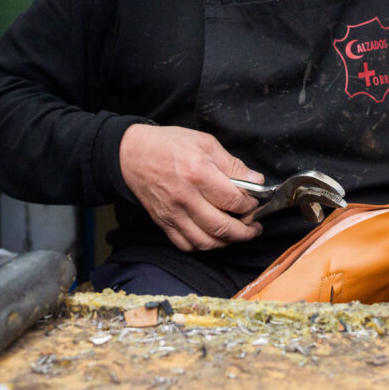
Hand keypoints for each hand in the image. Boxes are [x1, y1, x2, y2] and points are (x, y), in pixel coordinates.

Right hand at [119, 123, 264, 251]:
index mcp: (199, 173)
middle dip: (244, 232)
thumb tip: (256, 181)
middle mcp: (186, 198)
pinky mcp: (163, 222)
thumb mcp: (206, 142)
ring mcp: (173, 213)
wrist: (132, 154)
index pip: (233, 200)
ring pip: (205, 242)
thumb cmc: (169, 144)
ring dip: (226, 243)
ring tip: (238, 235)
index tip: (254, 203)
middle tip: (254, 228)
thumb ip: (232, 164)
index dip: (250, 206)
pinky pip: (186, 244)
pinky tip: (212, 238)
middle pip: (222, 227)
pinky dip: (202, 246)